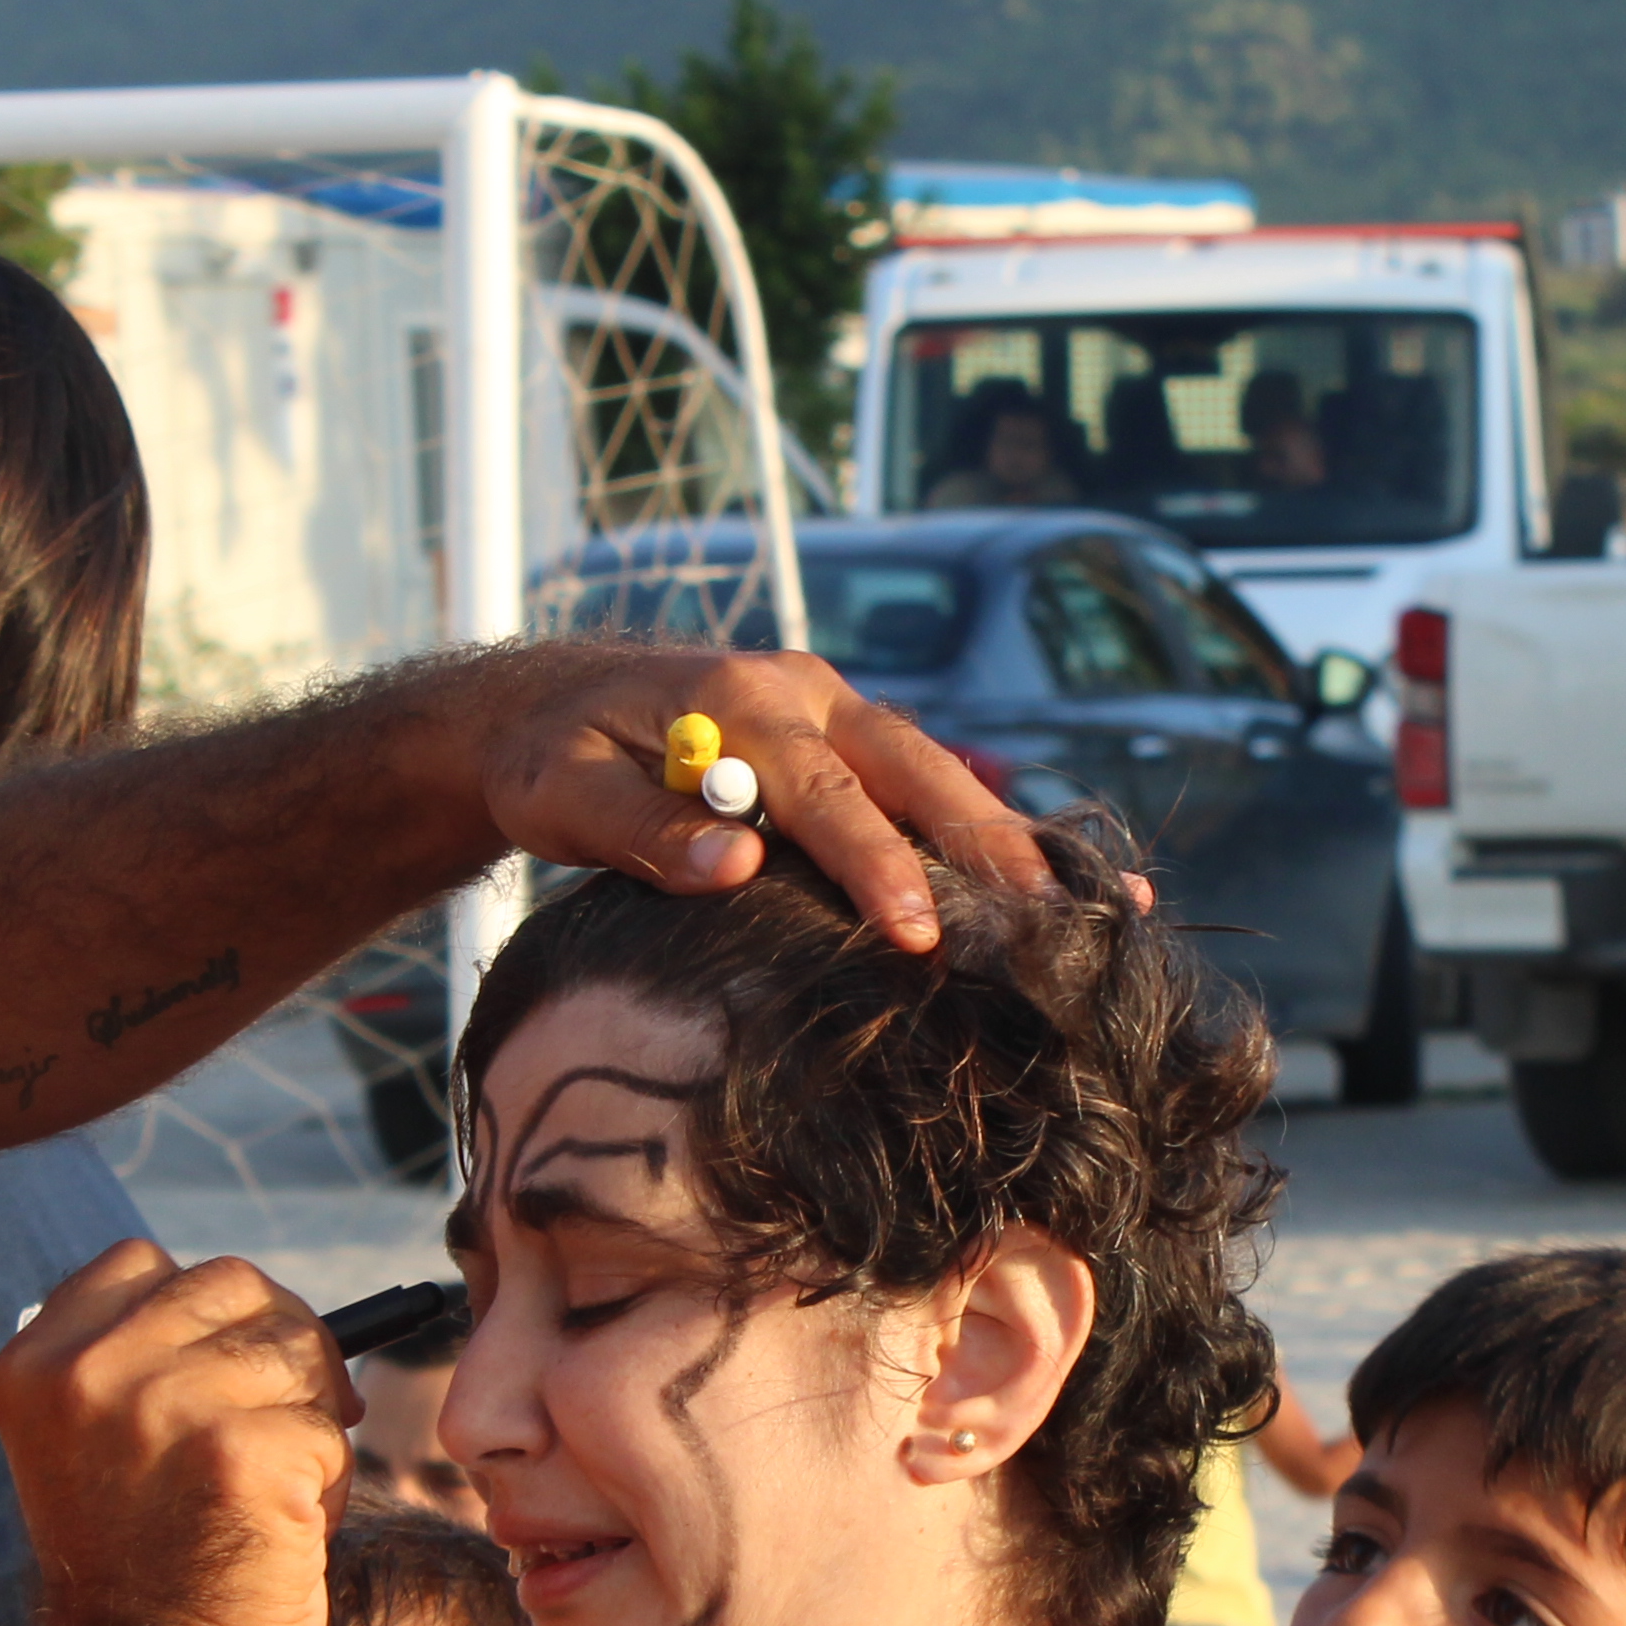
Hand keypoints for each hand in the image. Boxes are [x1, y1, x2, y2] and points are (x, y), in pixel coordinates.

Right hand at [0, 1243, 349, 1625]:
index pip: (145, 1263)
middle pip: (234, 1285)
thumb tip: (265, 1303)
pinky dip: (326, 1477)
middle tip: (279, 1427)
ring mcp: (165, 1403)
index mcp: (37, 1358)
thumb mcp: (101, 1434)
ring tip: (269, 1489)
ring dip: (308, 1413)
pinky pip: (328, 1424)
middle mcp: (88, 1369)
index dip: (204, 1313)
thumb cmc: (144, 1561)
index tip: (220, 1379)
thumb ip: (144, 1357)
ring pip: (295, 1345)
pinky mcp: (243, 1451)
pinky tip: (283, 1527)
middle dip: (276, 1349)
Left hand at [477, 648, 1059, 949]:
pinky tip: (1047, 879)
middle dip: (983, 845)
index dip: (875, 864)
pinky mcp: (843, 739)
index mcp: (739, 700)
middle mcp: (803, 692)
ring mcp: (832, 709)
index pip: (823, 791)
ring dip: (1002, 837)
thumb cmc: (550, 760)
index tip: (917, 933)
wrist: (550, 708)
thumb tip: (732, 865)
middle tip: (1045, 920)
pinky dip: (983, 829)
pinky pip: (922, 784)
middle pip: (911, 768)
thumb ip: (640, 830)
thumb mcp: (561, 796)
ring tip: (1076, 906)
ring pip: (933, 772)